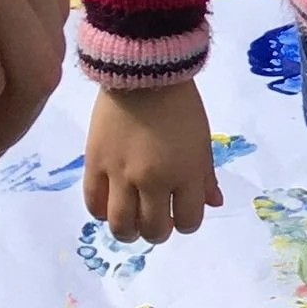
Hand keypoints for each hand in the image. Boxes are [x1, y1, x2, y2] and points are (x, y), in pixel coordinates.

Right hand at [85, 80, 221, 242]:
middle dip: (158, 232)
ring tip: (131, 224)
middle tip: (156, 224)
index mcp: (186, 175)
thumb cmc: (180, 107)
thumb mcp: (203, 142)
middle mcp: (153, 180)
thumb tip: (213, 204)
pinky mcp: (94, 163)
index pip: (188, 221)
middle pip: (153, 229)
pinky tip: (109, 207)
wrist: (142, 75)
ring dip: (128, 232)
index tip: (181, 215)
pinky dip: (102, 212)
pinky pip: (93, 202)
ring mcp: (120, 174)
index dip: (186, 223)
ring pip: (121, 225)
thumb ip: (206, 177)